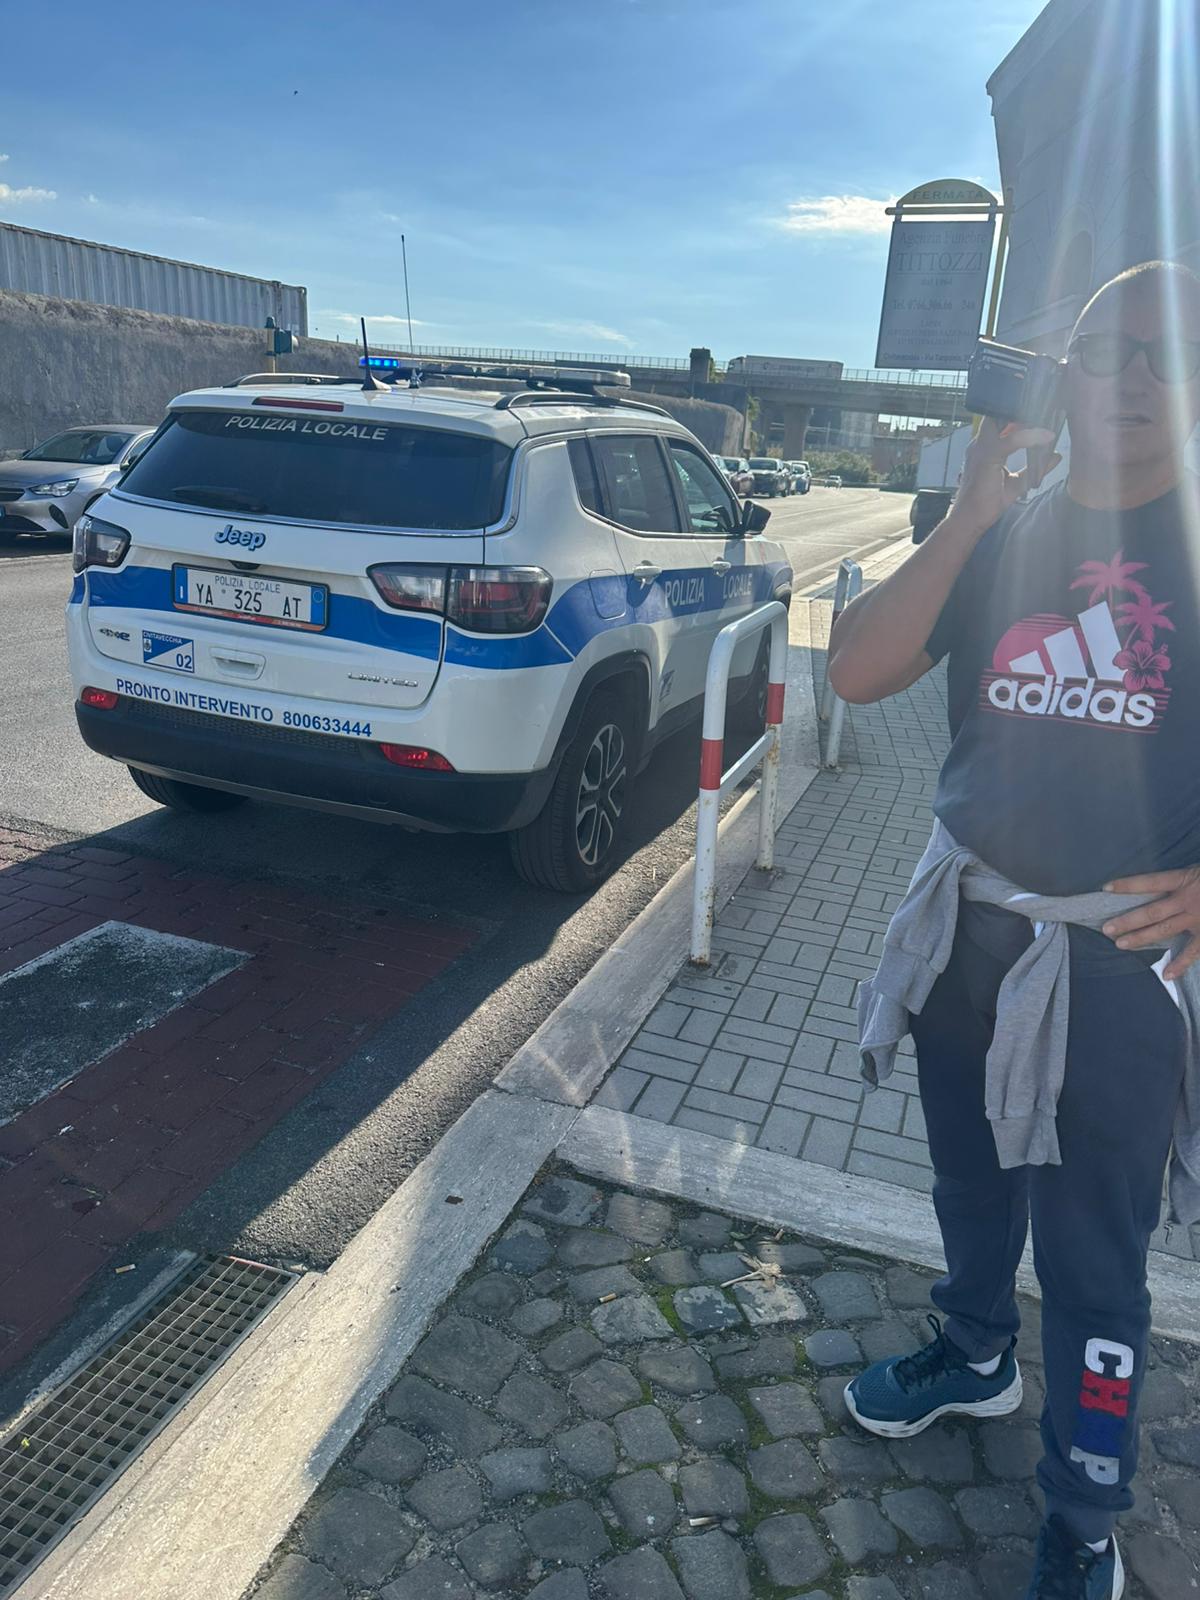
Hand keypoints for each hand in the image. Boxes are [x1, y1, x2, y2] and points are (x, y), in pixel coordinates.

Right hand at [951, 418, 1061, 534]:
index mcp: (984, 447)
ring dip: (1029, 420)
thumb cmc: (987, 502)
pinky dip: (1030, 437)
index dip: (1018, 414)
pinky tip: (1047, 437)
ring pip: (1006, 422)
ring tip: (1050, 420)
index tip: (1040, 413)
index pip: (999, 420)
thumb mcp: (1016, 483)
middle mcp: (980, 444)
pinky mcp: (987, 458)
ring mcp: (981, 449)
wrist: (970, 519)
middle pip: (1000, 414)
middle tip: (1047, 411)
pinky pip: (1011, 440)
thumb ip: (1034, 468)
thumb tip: (1055, 455)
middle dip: (1022, 410)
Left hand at [1103, 866, 1199, 979]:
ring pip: (1165, 930)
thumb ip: (1182, 879)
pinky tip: (1166, 974)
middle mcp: (1189, 899)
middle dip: (1127, 920)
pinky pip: (1193, 951)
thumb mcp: (1199, 871)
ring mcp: (1198, 918)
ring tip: (1120, 944)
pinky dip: (1180, 964)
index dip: (1128, 885)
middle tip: (1106, 928)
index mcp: (1186, 878)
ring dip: (1141, 938)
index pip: (1151, 881)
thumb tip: (1160, 886)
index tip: (1106, 888)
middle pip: (1151, 911)